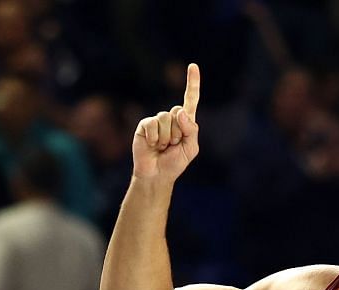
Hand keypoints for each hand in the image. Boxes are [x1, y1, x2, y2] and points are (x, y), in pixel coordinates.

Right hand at [132, 61, 201, 182]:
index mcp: (185, 122)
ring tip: (163, 147)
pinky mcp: (145, 125)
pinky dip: (155, 138)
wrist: (157, 175)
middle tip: (172, 145)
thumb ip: (191, 129)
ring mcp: (157, 121)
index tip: (193, 66)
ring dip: (166, 137)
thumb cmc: (175, 163)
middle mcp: (171, 118)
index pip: (190, 99)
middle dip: (177, 132)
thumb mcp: (191, 148)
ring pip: (165, 118)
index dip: (192, 83)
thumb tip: (180, 111)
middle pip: (177, 112)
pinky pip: (152, 124)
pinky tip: (153, 145)